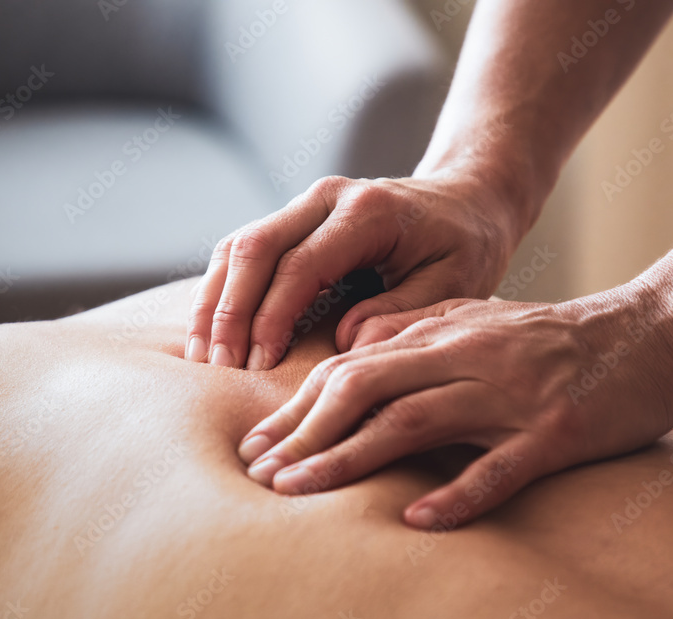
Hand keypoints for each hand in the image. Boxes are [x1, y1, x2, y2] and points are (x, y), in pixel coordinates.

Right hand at [185, 172, 523, 369]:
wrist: (467, 202)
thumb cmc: (465, 247)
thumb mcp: (454, 285)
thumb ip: (401, 312)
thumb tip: (346, 342)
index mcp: (367, 211)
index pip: (300, 264)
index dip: (272, 317)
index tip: (258, 367)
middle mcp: (327, 196)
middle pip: (254, 247)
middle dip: (229, 311)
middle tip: (219, 367)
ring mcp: (306, 203)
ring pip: (238, 245)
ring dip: (215, 301)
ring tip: (205, 357)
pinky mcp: (296, 219)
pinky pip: (245, 249)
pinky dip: (223, 291)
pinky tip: (213, 332)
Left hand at [236, 292, 672, 528]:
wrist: (652, 332)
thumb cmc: (557, 336)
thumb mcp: (482, 318)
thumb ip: (419, 331)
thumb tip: (355, 351)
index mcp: (447, 331)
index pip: (353, 365)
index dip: (299, 405)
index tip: (258, 443)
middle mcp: (470, 355)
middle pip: (366, 388)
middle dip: (304, 432)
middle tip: (260, 473)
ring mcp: (513, 393)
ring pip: (415, 422)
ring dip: (349, 459)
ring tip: (299, 492)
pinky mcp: (557, 430)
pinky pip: (500, 466)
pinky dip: (457, 494)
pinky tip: (416, 520)